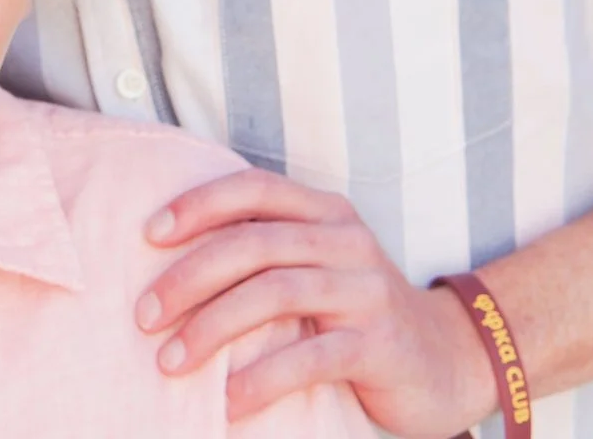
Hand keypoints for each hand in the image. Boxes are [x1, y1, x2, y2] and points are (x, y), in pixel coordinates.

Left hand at [139, 169, 496, 436]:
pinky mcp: (379, 344)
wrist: (449, 360)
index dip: (197, 205)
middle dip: (187, 278)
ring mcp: (366, 291)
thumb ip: (262, 251)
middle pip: (252, 244)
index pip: (252, 189)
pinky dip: (261, 379)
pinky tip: (229, 402)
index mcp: (325, 212)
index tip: (147, 235)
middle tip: (143, 315)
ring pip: (273, 294)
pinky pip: (309, 357)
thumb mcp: (313, 267)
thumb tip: (165, 259)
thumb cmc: (356, 311)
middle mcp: (347, 241)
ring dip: (210, 329)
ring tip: (170, 362)